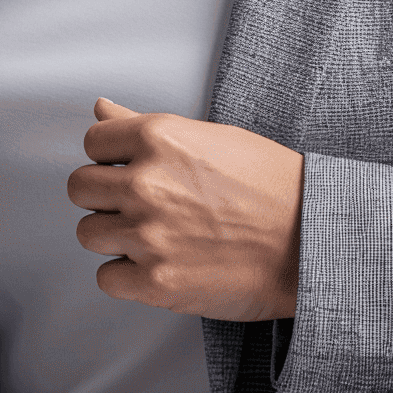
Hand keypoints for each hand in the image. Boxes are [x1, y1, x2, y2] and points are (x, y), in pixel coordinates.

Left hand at [66, 97, 301, 321]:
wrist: (312, 241)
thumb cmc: (273, 187)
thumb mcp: (211, 138)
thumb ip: (144, 126)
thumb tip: (102, 110)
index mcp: (157, 139)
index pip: (92, 144)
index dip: (110, 158)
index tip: (129, 169)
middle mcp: (145, 184)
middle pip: (80, 188)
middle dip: (105, 196)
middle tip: (140, 204)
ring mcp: (148, 235)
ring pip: (88, 233)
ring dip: (115, 235)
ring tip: (155, 234)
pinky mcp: (156, 282)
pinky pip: (106, 277)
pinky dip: (127, 275)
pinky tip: (159, 262)